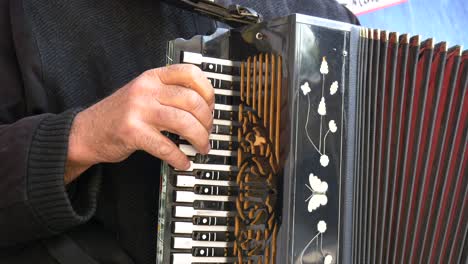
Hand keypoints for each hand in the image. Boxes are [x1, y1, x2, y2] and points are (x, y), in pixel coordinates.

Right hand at [65, 64, 213, 183]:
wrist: (86, 132)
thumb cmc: (120, 114)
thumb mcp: (143, 93)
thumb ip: (168, 94)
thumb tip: (204, 108)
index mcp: (152, 77)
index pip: (189, 73)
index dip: (208, 90)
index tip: (211, 106)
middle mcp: (146, 90)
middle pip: (192, 101)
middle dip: (207, 121)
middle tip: (208, 133)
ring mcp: (138, 110)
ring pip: (184, 123)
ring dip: (199, 139)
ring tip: (201, 148)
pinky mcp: (132, 133)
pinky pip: (167, 147)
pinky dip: (180, 158)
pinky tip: (184, 162)